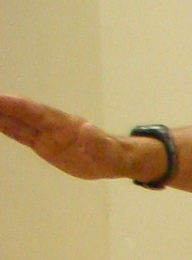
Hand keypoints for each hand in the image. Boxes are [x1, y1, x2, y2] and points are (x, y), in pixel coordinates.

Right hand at [0, 94, 156, 181]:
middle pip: (22, 113)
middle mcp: (51, 125)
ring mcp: (44, 134)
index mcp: (65, 124)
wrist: (110, 160)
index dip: (18, 107)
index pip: (38, 113)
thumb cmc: (111, 154)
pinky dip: (4, 127)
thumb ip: (97, 142)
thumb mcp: (109, 151)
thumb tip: (86, 130)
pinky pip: (19, 134)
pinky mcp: (41, 144)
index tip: (0, 99)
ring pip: (17, 122)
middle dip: (2, 106)